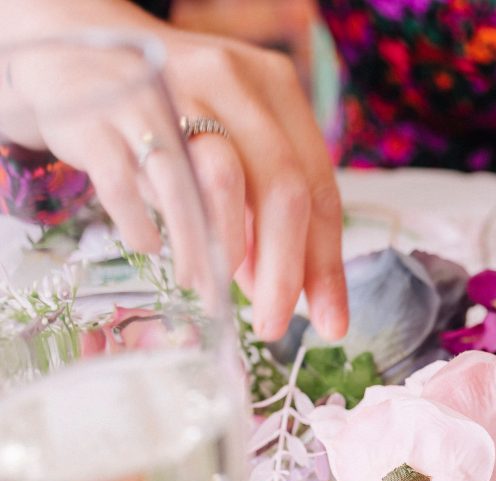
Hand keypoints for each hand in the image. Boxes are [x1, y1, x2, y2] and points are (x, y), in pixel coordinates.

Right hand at [2, 0, 346, 340]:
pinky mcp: (102, 112)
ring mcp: (165, 89)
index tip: (329, 324)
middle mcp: (227, 79)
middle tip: (272, 326)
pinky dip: (148, 229)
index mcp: (273, 87)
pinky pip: (135, 185)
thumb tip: (280, 292)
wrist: (77, 50)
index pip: (317, 189)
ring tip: (211, 292)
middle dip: (282, 272)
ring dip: (219, 253)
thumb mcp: (235, 146)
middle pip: (279, 188)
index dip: (326, 265)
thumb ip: (265, 212)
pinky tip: (152, 246)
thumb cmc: (176, 115)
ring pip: (216, 181)